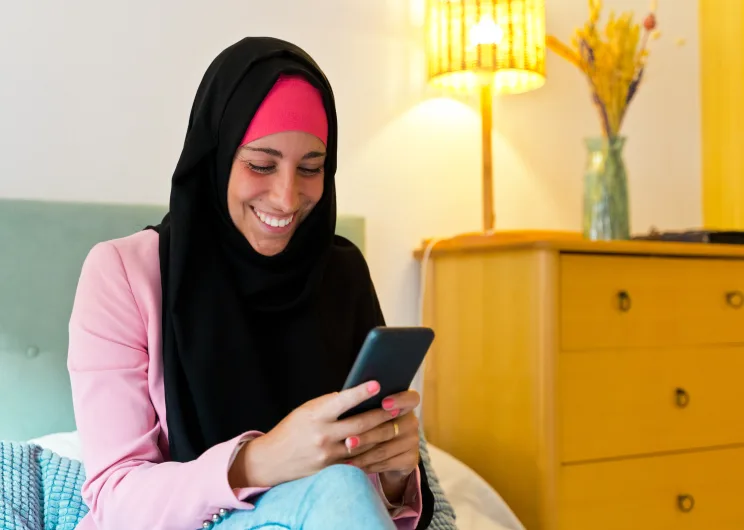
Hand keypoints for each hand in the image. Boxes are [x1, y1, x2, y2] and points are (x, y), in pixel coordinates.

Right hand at [230, 381, 398, 487]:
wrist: (271, 461)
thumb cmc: (292, 429)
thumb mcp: (307, 410)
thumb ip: (330, 405)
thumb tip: (358, 398)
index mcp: (315, 415)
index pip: (342, 402)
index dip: (361, 393)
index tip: (378, 384)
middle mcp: (322, 435)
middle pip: (360, 425)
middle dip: (383, 416)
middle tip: (400, 407)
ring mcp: (328, 455)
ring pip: (364, 444)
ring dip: (383, 434)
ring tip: (398, 425)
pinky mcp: (332, 470)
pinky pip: (358, 461)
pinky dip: (373, 452)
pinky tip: (385, 446)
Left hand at [345, 390, 420, 501]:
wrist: (390, 454)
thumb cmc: (372, 425)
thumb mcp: (370, 413)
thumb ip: (364, 407)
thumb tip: (343, 400)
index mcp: (404, 404)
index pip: (411, 398)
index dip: (399, 400)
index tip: (384, 403)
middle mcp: (412, 422)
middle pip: (388, 429)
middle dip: (366, 436)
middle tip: (347, 441)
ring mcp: (413, 442)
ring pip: (384, 449)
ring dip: (363, 454)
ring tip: (345, 457)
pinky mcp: (411, 460)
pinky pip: (386, 464)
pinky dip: (368, 466)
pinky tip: (354, 466)